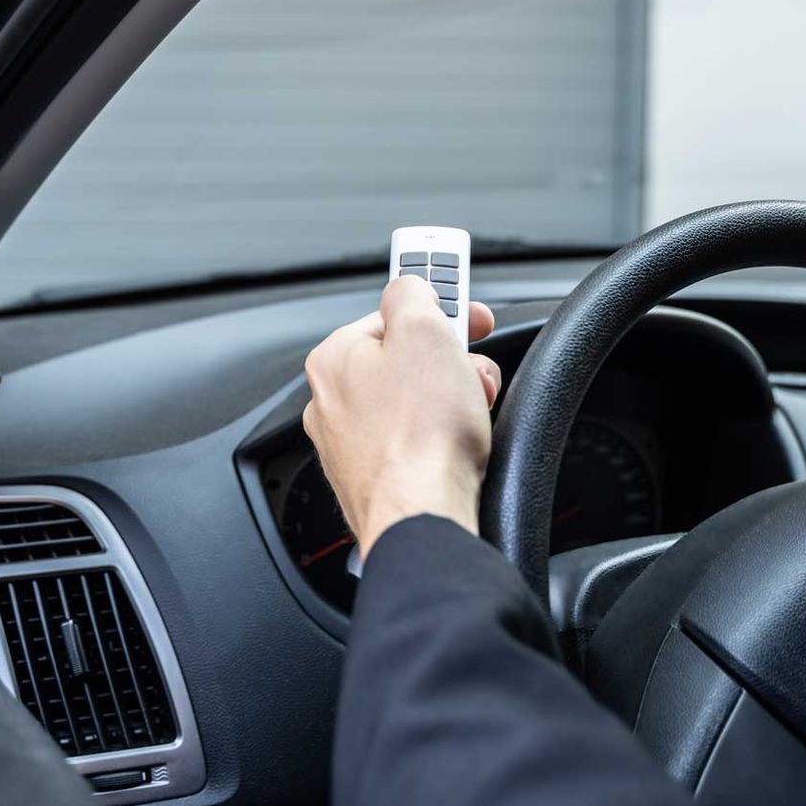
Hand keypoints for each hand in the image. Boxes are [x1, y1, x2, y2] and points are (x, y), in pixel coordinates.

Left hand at [303, 277, 502, 556]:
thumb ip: (414, 293)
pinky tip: (458, 446)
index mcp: (335, 358)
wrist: (423, 517)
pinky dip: (441, 437)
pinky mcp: (375, 479)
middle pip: (407, 359)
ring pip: (415, 402)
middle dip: (452, 361)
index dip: (441, 307)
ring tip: (470, 413)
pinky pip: (415, 441)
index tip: (468, 307)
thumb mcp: (424, 329)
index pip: (393, 313)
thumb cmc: (420, 434)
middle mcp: (332, 402)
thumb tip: (412, 288)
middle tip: (473, 372)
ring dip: (453, 399)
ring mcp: (351, 445)